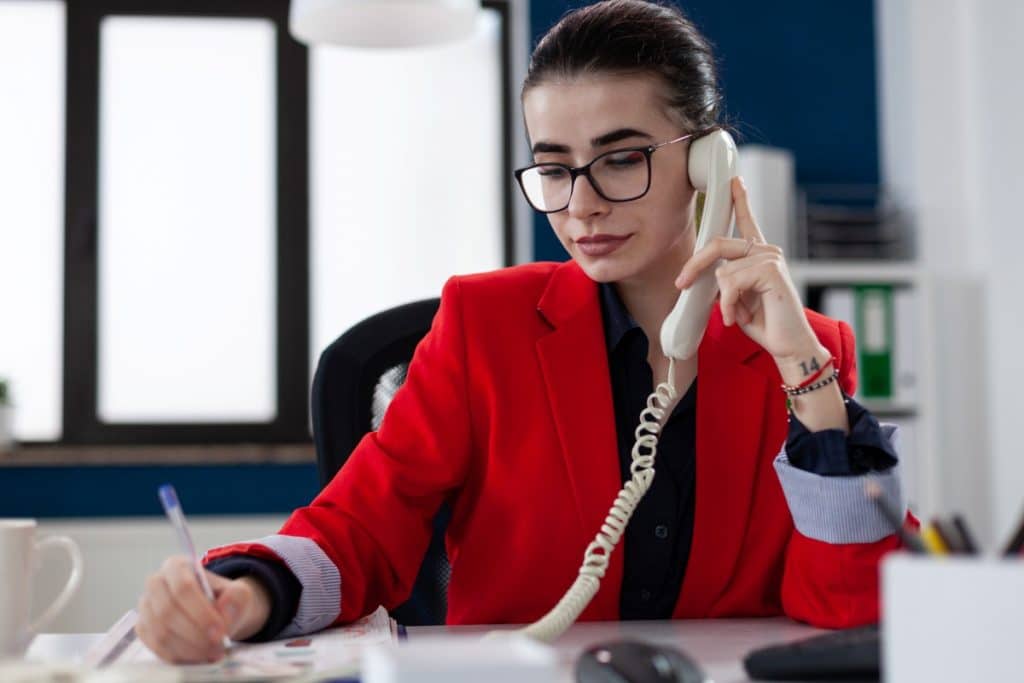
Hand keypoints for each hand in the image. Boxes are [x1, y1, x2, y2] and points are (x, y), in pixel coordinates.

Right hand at [135, 556, 270, 662]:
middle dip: (195, 634)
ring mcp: (146, 607)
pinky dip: (179, 656)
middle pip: (168, 611)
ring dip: (189, 648)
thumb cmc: (225, 598)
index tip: (219, 631)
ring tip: (213, 652)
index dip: (200, 612)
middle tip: (217, 646)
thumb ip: (236, 598)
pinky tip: (199, 656)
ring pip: (161, 632)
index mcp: (176, 566)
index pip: (183, 587)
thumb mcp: (239, 593)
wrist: (217, 612)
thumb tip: (223, 613)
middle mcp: (155, 583)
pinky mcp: (143, 629)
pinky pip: (157, 647)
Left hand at [675, 176, 825, 376]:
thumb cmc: (765, 324)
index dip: (739, 199)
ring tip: (736, 315)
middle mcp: (766, 251)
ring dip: (723, 299)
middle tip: (681, 284)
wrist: (789, 345)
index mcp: (758, 255)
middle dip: (694, 264)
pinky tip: (738, 318)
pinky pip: (731, 282)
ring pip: (722, 270)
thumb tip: (703, 275)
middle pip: (718, 243)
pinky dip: (729, 305)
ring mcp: (770, 259)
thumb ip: (725, 281)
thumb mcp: (736, 298)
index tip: (735, 180)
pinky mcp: (771, 271)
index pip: (746, 221)